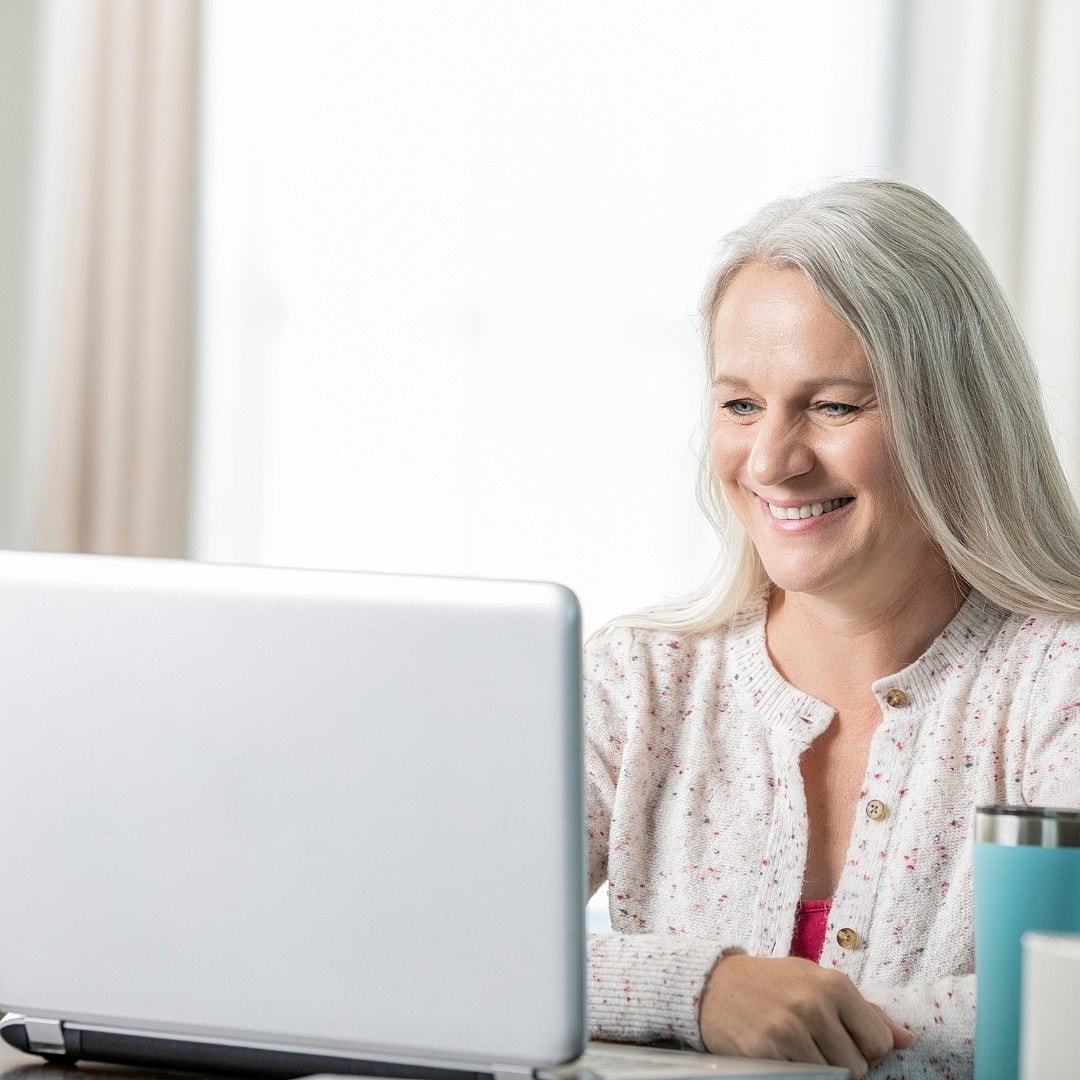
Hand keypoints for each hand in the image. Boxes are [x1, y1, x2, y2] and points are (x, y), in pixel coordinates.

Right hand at [699, 954, 916, 1078]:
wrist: (713, 984)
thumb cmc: (771, 983)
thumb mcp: (815, 982)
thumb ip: (863, 1011)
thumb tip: (908, 1040)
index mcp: (833, 984)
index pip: (878, 1042)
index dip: (864, 1048)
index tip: (841, 1038)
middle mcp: (815, 1004)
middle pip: (858, 1067)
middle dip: (840, 1062)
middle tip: (812, 1042)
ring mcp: (790, 1029)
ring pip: (833, 1079)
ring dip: (818, 1071)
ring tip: (795, 1048)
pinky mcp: (769, 1051)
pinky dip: (795, 1073)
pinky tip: (779, 1055)